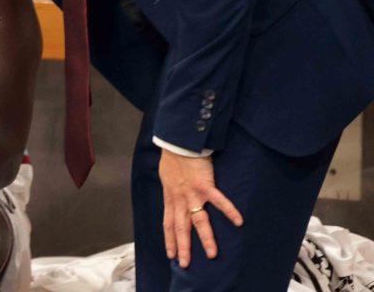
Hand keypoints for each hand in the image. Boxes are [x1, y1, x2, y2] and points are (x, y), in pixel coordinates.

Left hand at [159, 149, 242, 268]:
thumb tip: (173, 193)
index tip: (171, 255)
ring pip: (198, 220)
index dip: (170, 240)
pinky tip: (239, 222)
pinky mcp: (204, 185)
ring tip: (212, 254)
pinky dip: (229, 210)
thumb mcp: (166, 177)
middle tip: (185, 264)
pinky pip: (218, 200)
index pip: (168, 224)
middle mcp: (180, 199)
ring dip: (206, 238)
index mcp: (171, 198)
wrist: (177, 142)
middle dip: (183, 247)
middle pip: (181, 227)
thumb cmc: (173, 158)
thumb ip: (171, 189)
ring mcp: (192, 194)